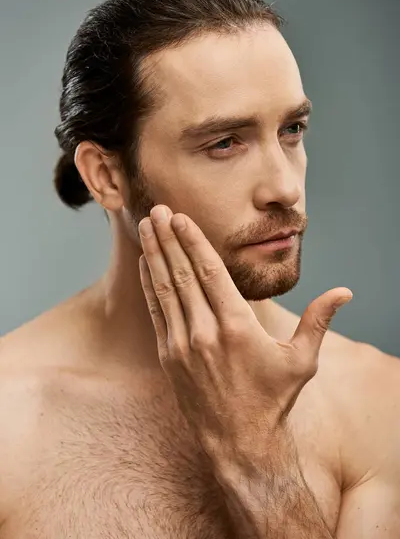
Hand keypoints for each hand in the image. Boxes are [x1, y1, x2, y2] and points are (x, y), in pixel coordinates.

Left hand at [138, 204, 351, 458]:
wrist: (240, 444)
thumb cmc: (274, 400)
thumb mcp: (301, 360)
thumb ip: (318, 321)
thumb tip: (344, 292)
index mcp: (237, 326)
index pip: (210, 272)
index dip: (193, 240)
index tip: (181, 217)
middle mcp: (205, 332)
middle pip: (182, 273)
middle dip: (169, 238)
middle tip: (158, 209)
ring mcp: (183, 345)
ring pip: (164, 289)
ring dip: (154, 255)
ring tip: (147, 226)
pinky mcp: (169, 357)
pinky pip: (156, 312)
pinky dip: (149, 285)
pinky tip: (145, 264)